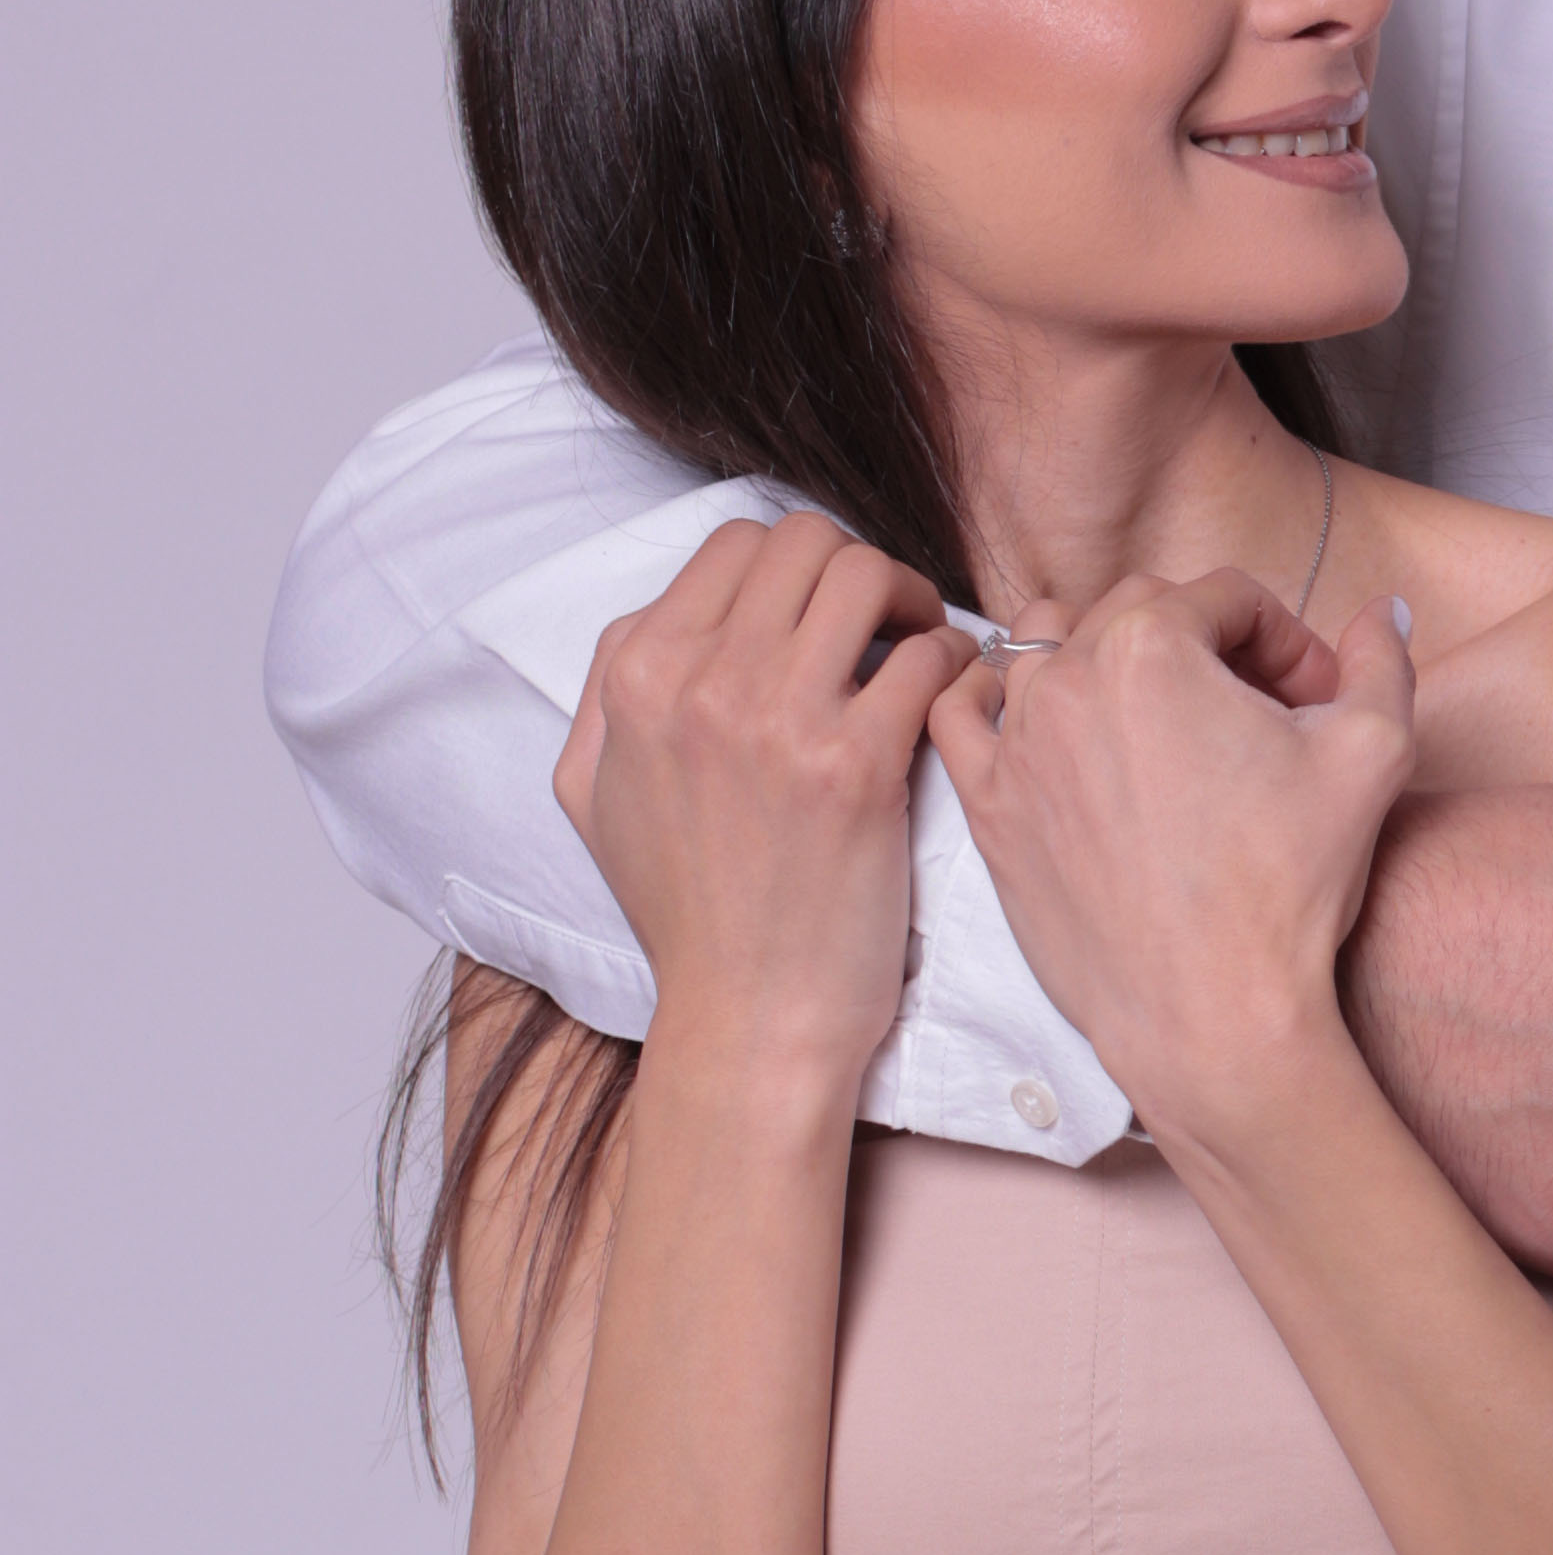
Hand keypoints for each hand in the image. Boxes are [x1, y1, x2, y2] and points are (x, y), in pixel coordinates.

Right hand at [556, 515, 970, 1095]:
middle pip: (804, 541)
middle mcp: (700, 684)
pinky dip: (956, 662)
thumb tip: (656, 616)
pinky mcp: (856, 767)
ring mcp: (778, 722)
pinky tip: (954, 697)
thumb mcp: (594, 792)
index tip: (827, 613)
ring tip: (924, 648)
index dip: (795, 565)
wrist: (748, 1013)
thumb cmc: (683, 910)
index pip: (734, 544)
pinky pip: (928, 657)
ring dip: (911, 601)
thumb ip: (606, 689)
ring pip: (866, 576)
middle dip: (857, 566)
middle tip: (887, 622)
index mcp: (638, 677)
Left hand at [929, 574, 1415, 1134]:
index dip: (1287, 638)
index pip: (1228, 596)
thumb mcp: (1371, 754)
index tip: (1313, 698)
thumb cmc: (1287, 887)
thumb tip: (1383, 615)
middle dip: (1206, 642)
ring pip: (1046, 641)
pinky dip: (997, 697)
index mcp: (1153, 648)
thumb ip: (1380, 663)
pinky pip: (963, 712)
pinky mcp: (988, 805)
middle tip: (1256, 714)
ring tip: (1158, 714)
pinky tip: (1047, 722)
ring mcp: (1016, 743)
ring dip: (1105, 652)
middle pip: (1142, 607)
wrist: (1210, 1013)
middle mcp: (1068, 679)